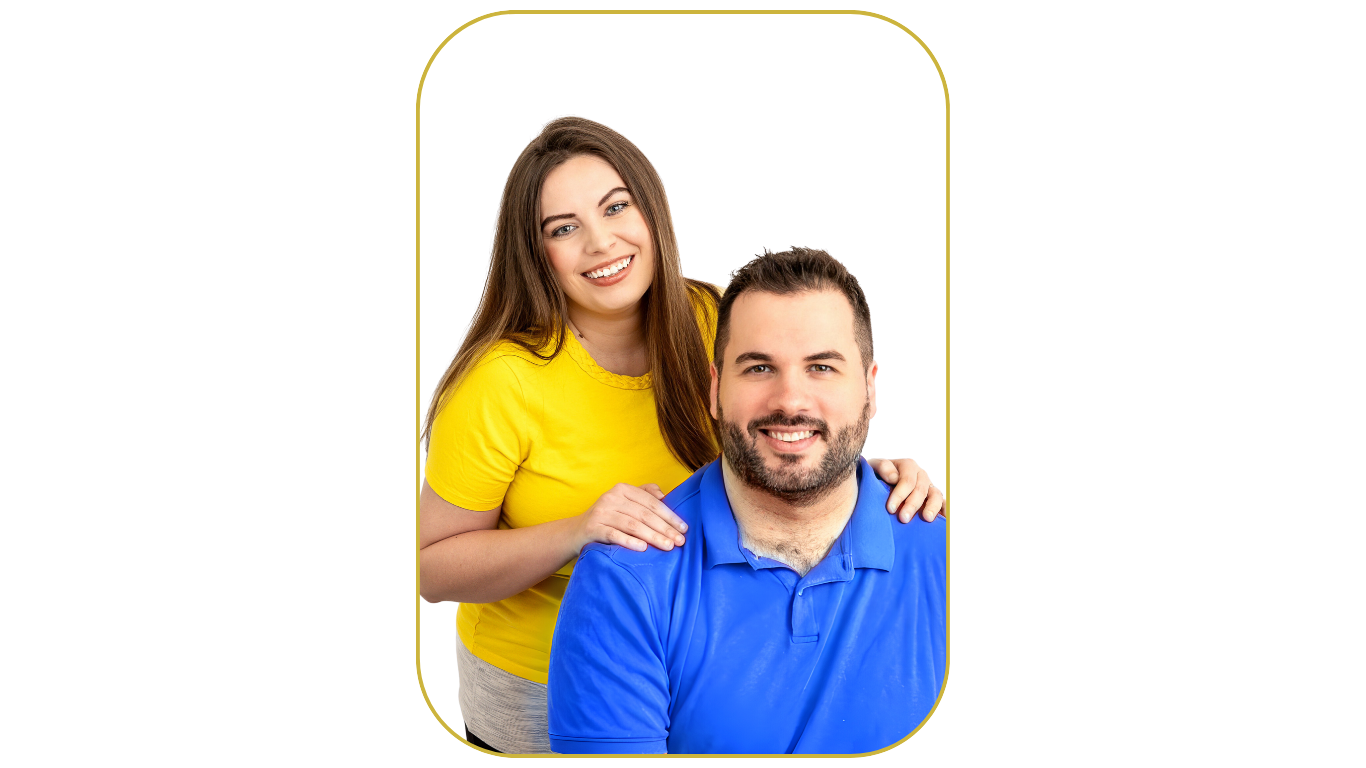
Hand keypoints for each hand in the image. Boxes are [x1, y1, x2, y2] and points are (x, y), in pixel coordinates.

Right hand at [572, 483, 688, 553]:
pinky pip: (614, 535)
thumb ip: (644, 494)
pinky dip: (629, 541)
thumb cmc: (608, 518)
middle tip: (680, 541)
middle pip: (644, 514)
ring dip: (653, 536)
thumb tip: (664, 495)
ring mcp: (601, 512)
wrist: (576, 532)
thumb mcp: (625, 503)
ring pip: (632, 524)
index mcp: (623, 489)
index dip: (670, 515)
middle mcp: (611, 497)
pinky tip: (643, 549)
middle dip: (665, 528)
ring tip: (668, 547)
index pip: (651, 502)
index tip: (684, 529)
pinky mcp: (592, 528)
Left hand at [870, 458, 945, 523]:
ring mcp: (929, 486)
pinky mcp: (933, 498)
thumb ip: (882, 467)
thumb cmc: (876, 475)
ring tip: (926, 519)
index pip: (907, 480)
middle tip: (903, 519)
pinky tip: (943, 519)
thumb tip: (894, 477)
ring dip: (931, 507)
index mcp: (908, 465)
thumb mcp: (874, 467)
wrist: (878, 482)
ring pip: (935, 495)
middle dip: (912, 504)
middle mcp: (920, 475)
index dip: (899, 494)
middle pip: (920, 489)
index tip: (890, 509)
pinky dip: (945, 510)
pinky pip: (943, 503)